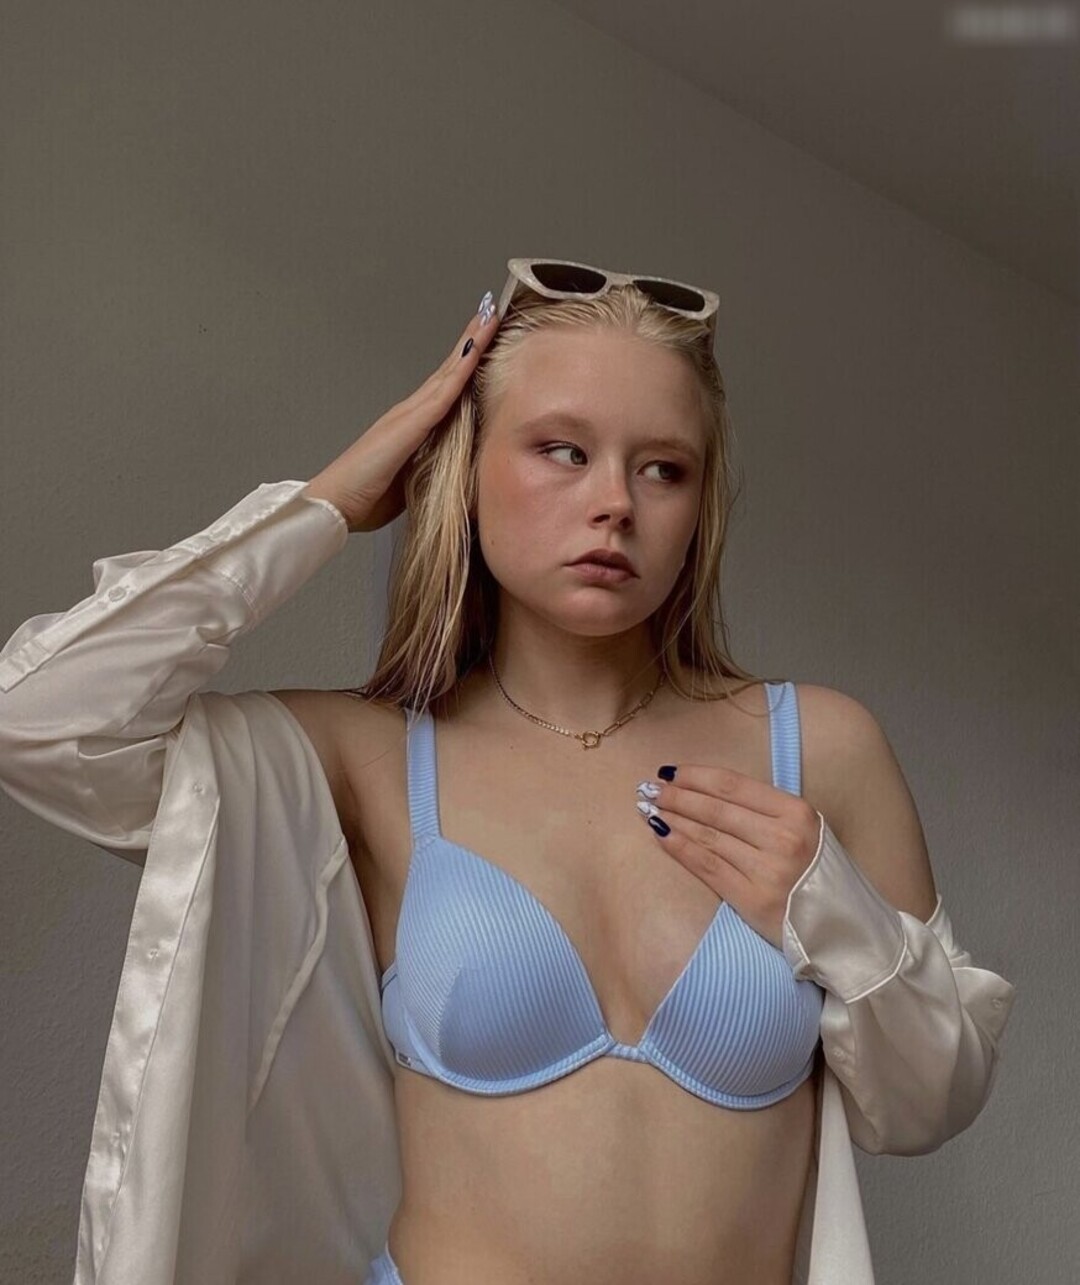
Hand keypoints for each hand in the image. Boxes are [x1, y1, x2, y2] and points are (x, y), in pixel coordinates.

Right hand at [304, 292, 499, 531]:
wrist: (335, 503)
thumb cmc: (367, 496)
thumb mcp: (413, 481)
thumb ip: (432, 468)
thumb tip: (458, 471)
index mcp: (411, 425)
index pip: (446, 388)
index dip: (466, 362)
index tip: (485, 339)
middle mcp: (409, 412)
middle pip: (448, 371)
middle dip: (471, 340)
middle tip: (491, 311)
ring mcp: (407, 415)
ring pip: (447, 373)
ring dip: (470, 344)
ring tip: (488, 317)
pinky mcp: (408, 425)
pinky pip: (442, 394)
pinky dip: (460, 370)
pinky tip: (474, 351)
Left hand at [637, 767, 822, 951]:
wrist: (843, 927)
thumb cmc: (818, 874)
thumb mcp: (805, 829)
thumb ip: (765, 811)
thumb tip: (709, 791)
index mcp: (796, 812)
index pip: (733, 785)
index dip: (695, 776)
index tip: (670, 771)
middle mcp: (783, 837)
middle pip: (716, 809)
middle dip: (677, 796)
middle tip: (649, 788)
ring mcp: (768, 869)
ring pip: (707, 836)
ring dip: (673, 818)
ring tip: (649, 807)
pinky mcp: (753, 899)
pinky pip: (707, 866)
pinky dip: (679, 847)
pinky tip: (661, 834)